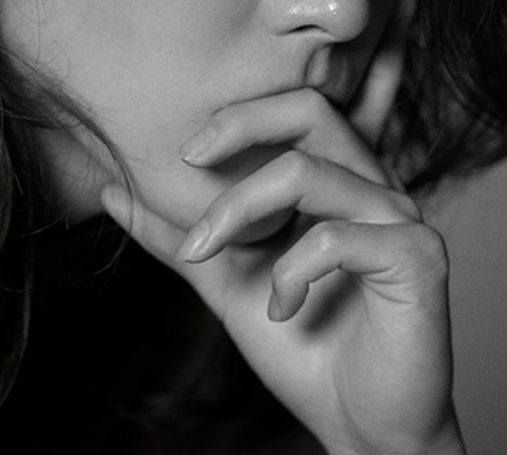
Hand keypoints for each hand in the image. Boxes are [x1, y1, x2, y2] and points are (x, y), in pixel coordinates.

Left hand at [101, 23, 464, 454]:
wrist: (359, 426)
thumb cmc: (304, 347)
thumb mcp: (227, 280)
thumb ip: (178, 236)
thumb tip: (112, 191)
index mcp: (337, 178)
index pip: (294, 107)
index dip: (237, 116)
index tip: (182, 154)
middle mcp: (373, 183)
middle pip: (310, 110)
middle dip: (240, 126)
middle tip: (189, 160)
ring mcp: (400, 216)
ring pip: (308, 172)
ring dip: (241, 212)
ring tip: (213, 256)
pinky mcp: (418, 257)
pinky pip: (337, 239)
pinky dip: (290, 273)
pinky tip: (283, 310)